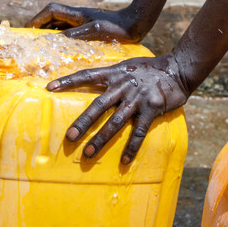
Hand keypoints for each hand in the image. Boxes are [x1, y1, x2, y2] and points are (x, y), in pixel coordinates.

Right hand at [28, 2, 143, 42]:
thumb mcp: (95, 31)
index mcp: (76, 14)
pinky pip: (69, 35)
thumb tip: (54, 39)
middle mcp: (77, 18)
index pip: (51, 11)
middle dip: (40, 27)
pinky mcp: (89, 31)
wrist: (135, 25)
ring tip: (42, 49)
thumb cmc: (117, 27)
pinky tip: (61, 53)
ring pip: (60, 27)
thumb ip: (75, 35)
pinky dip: (62, 41)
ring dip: (50, 35)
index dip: (37, 19)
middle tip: (31, 42)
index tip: (27, 30)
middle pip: (52, 18)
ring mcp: (83, 24)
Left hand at [46, 54, 189, 163]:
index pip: (87, 75)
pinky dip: (131, 147)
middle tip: (69, 138)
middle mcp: (123, 86)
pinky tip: (124, 161)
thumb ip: (111, 76)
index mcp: (114, 74)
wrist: (178, 68)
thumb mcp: (127, 66)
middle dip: (83, 123)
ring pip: (115, 122)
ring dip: (101, 139)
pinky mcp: (152, 109)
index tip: (49, 88)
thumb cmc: (149, 69)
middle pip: (98, 105)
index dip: (68, 81)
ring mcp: (137, 98)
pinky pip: (139, 131)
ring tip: (88, 154)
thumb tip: (92, 82)